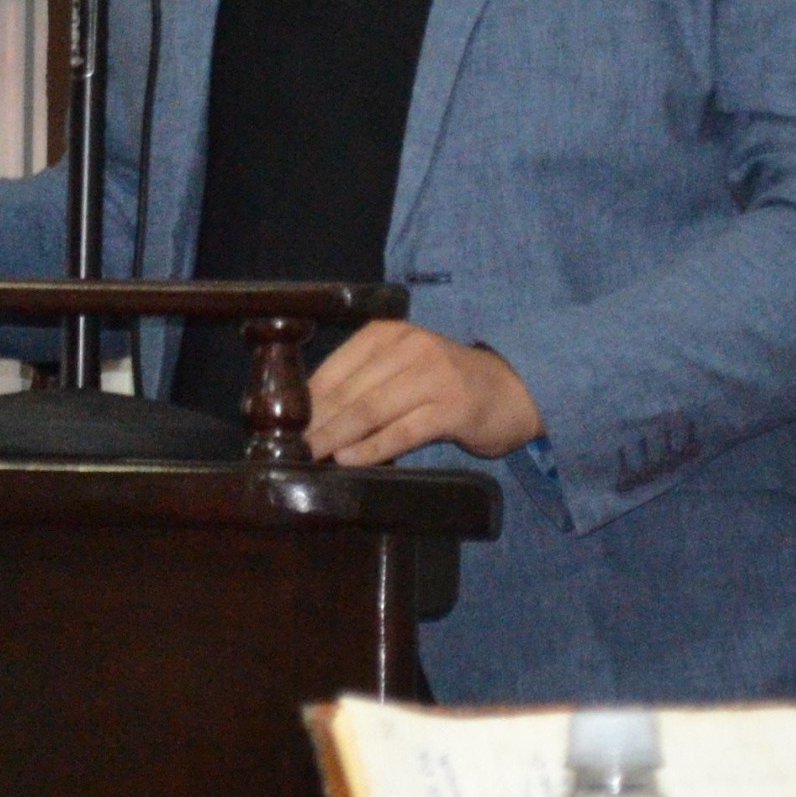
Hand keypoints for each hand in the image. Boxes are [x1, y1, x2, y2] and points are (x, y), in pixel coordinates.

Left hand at [304, 321, 542, 465]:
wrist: (515, 390)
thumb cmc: (448, 385)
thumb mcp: (403, 371)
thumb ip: (364, 385)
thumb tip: (308, 420)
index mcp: (390, 335)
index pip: (335, 369)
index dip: (305, 403)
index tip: (281, 431)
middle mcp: (410, 347)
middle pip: (349, 391)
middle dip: (315, 424)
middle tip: (287, 454)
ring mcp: (434, 376)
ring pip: (371, 409)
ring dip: (336, 437)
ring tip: (310, 459)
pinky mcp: (453, 407)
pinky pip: (403, 431)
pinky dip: (373, 448)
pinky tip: (350, 461)